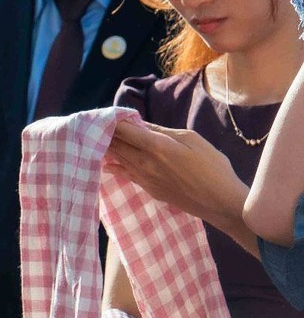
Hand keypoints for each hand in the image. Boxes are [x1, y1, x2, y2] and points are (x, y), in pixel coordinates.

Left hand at [106, 116, 248, 230]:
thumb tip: (140, 123)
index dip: (112, 120)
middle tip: (96, 125)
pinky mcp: (148, 189)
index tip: (106, 114)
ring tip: (97, 139)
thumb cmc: (213, 166)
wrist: (220, 203)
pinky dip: (115, 166)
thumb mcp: (191, 139)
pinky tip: (106, 164)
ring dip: (107, 148)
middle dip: (105, 133)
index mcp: (155, 146)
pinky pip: (125, 174)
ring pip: (118, 159)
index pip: (123, 130)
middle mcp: (144, 162)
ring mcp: (144, 178)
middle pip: (116, 144)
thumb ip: (162, 131)